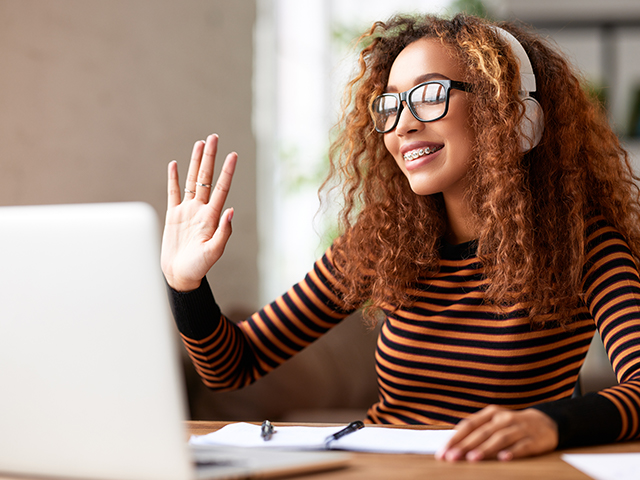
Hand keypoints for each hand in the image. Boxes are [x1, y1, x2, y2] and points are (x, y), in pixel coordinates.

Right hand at [161, 134, 236, 291]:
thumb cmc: (199, 267)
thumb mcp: (214, 251)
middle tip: (214, 137)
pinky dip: (173, 178)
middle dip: (211, 158)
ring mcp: (187, 211)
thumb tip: (231, 210)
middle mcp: (201, 210)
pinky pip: (173, 193)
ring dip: (195, 162)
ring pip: (191, 180)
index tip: (233, 155)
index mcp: (211, 217)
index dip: (227, 171)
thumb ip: (223, 232)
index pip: (221, 188)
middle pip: (206, 178)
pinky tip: (174, 165)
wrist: (181, 275)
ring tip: (200, 143)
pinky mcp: (174, 215)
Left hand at [435, 405, 557, 461]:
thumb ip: (477, 432)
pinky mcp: (533, 440)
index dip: (455, 438)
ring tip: (472, 459)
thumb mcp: (494, 423)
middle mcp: (503, 419)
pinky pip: (522, 446)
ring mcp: (519, 428)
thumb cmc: (512, 426)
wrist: (546, 423)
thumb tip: (454, 447)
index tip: (443, 452)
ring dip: (485, 449)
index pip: (469, 424)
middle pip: (481, 432)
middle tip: (452, 458)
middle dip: (465, 446)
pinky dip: (512, 452)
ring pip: (499, 438)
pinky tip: (503, 459)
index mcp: (490, 413)